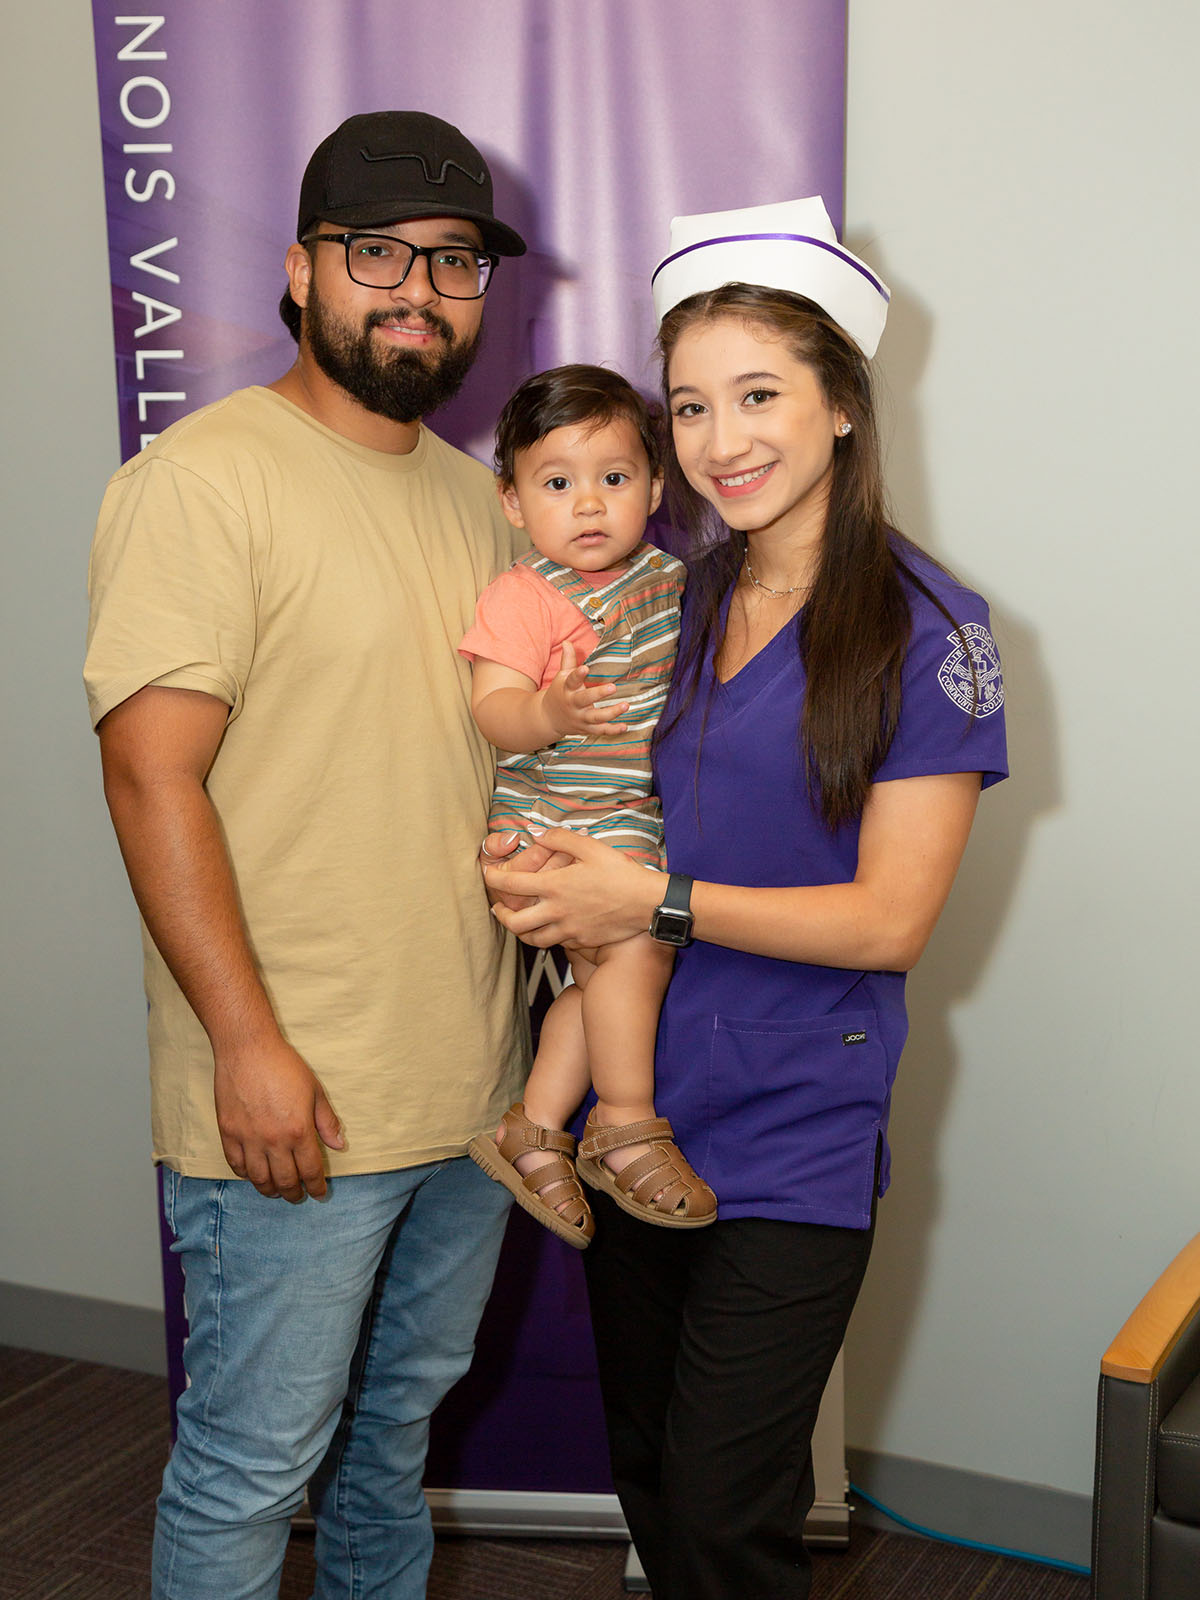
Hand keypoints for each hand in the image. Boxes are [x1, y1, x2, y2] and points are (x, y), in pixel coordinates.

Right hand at [214, 1035, 345, 1201]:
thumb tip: (338, 1145)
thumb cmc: (284, 1066)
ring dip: (270, 1190)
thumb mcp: (315, 1091)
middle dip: (294, 1193)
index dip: (316, 1187)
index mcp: (299, 1130)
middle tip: (298, 1196)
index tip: (319, 1194)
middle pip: (285, 1181)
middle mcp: (274, 1140)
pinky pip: (236, 1165)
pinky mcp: (228, 1133)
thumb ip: (327, 1121)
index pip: (310, 1171)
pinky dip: (247, 1175)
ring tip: (277, 1191)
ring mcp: (248, 1139)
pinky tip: (254, 1175)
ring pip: (259, 1179)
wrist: (247, 1050)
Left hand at [484, 827, 661, 948]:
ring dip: (521, 931)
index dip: (494, 878)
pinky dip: (548, 936)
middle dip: (501, 914)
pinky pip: (557, 943)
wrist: (646, 902)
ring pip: (533, 939)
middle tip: (498, 907)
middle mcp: (557, 911)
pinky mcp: (582, 941)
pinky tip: (551, 926)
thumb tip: (537, 833)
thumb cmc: (620, 873)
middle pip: (514, 923)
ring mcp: (569, 930)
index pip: (511, 884)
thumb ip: (560, 838)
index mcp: (555, 886)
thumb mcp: (590, 847)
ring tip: (519, 922)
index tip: (489, 874)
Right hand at [541, 641, 628, 739]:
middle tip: (613, 687)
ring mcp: (580, 718)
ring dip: (611, 713)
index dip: (578, 674)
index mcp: (567, 689)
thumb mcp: (562, 676)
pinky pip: (601, 730)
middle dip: (598, 694)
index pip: (572, 680)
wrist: (548, 718)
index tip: (585, 668)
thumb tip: (567, 641)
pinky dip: (613, 730)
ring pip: (595, 717)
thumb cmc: (560, 693)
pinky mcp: (586, 728)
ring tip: (626, 705)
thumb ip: (568, 660)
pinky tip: (625, 726)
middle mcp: (573, 704)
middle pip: (584, 700)